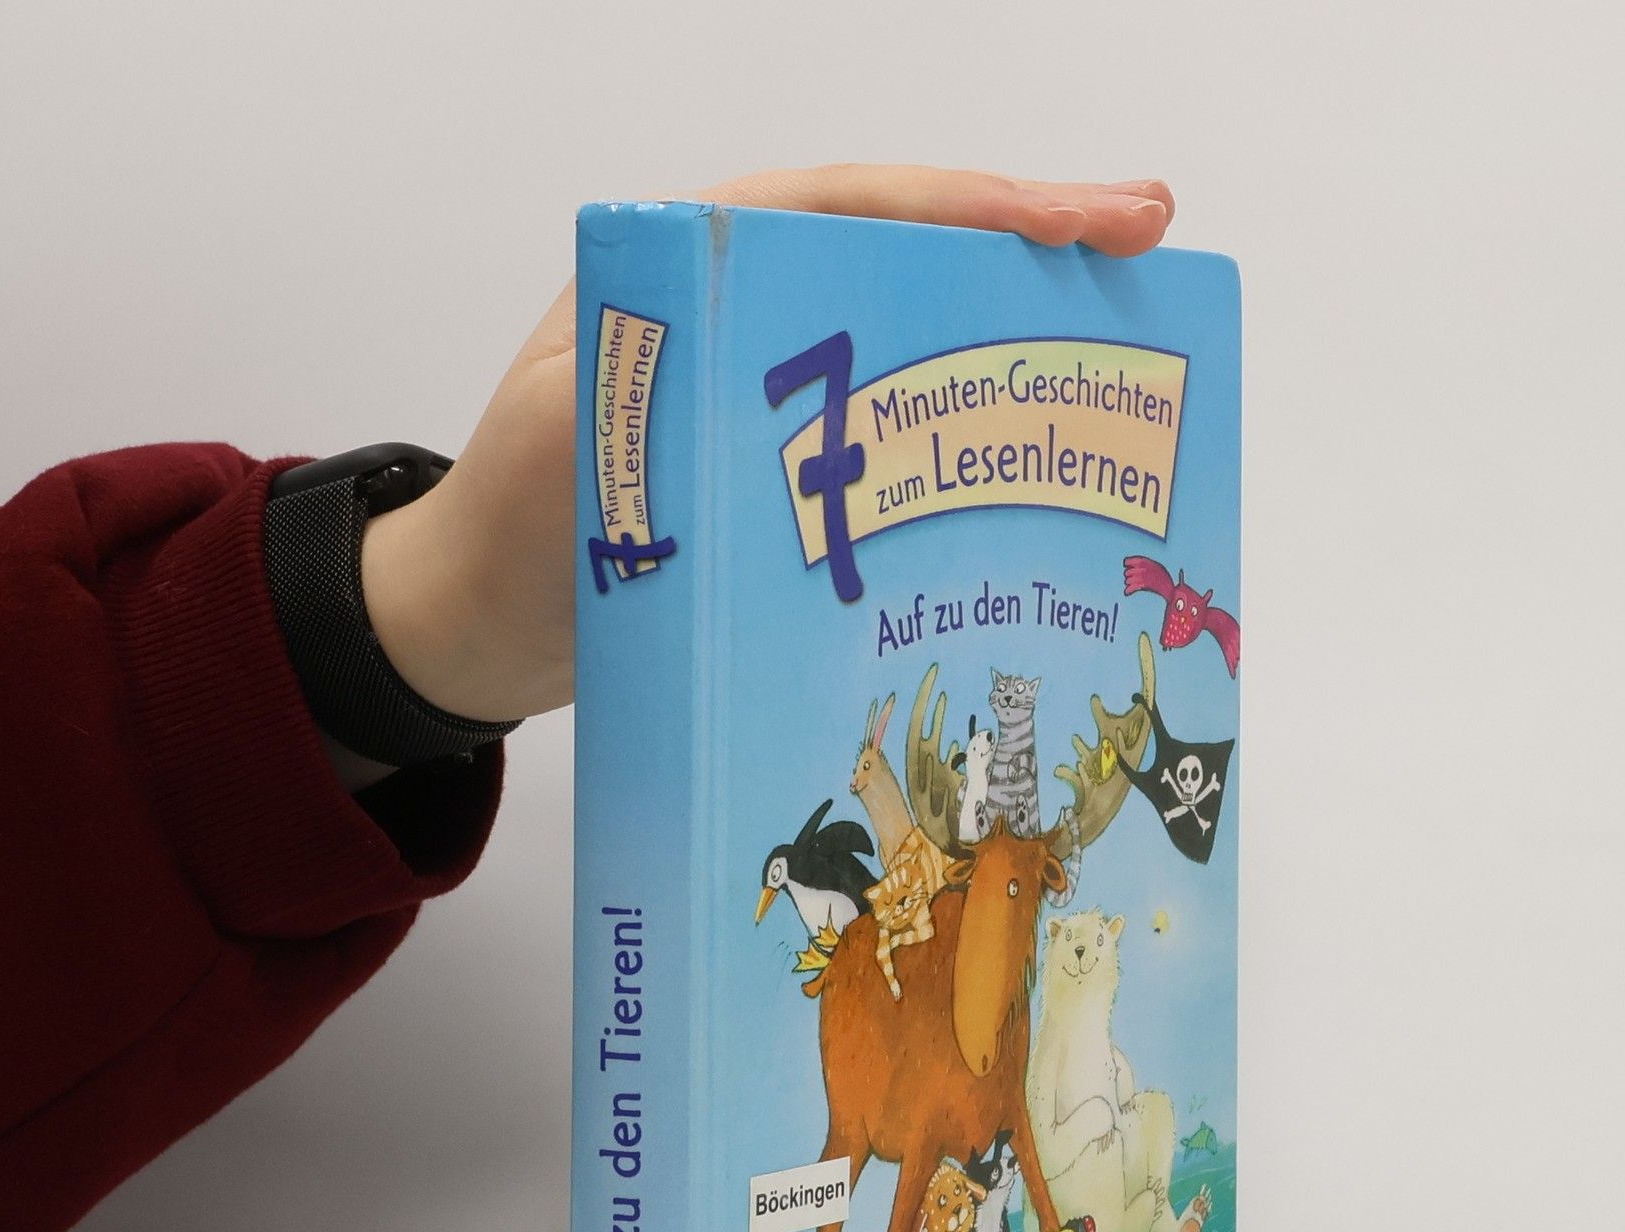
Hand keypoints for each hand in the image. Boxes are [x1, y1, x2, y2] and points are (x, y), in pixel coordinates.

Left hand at [360, 165, 1175, 723]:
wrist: (475, 631)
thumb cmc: (499, 529)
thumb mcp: (546, 444)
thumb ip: (627, 392)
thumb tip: (728, 368)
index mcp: (695, 267)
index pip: (859, 206)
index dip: (985, 207)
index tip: (1100, 220)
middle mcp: (749, 319)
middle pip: (912, 262)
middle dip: (1032, 260)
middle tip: (1150, 264)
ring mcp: (775, 401)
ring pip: (916, 352)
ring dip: (1015, 357)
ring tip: (1121, 377)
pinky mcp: (788, 480)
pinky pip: (894, 448)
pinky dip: (966, 458)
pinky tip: (1034, 490)